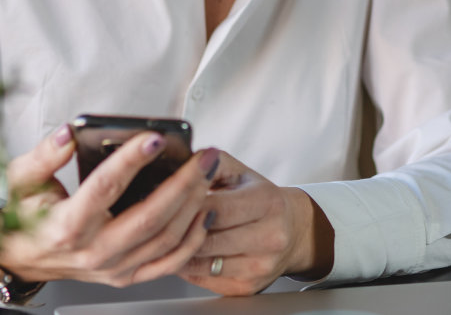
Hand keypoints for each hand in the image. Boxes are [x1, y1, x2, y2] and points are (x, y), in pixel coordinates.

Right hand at [0, 126, 219, 287]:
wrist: (21, 258)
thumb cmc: (24, 217)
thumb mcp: (22, 178)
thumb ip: (45, 154)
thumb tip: (67, 133)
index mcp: (67, 225)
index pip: (105, 188)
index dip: (131, 161)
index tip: (154, 138)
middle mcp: (93, 251)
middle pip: (149, 217)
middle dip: (183, 183)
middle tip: (203, 156)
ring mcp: (113, 268)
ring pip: (165, 239)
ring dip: (193, 205)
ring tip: (207, 174)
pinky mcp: (126, 276)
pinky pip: (169, 263)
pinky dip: (193, 239)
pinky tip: (204, 212)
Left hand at [180, 151, 333, 295]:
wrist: (293, 231)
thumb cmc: (259, 198)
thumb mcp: (239, 172)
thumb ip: (210, 164)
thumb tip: (179, 166)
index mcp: (268, 202)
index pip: (216, 208)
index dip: (185, 206)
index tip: (165, 202)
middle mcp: (270, 237)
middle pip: (207, 240)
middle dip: (178, 231)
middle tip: (157, 223)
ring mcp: (260, 266)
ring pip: (203, 263)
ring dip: (179, 252)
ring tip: (165, 238)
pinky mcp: (249, 287)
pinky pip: (205, 280)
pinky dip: (188, 267)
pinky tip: (181, 253)